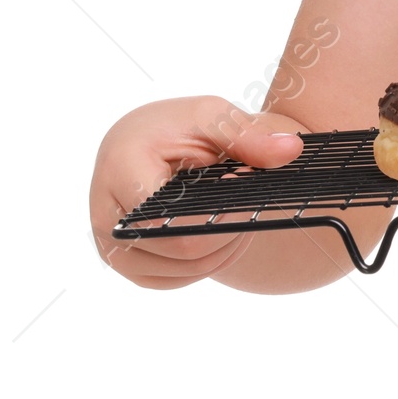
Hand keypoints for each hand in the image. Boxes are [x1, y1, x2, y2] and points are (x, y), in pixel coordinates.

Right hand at [90, 96, 304, 287]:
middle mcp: (105, 213)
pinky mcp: (119, 260)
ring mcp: (107, 244)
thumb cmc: (176, 126)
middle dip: (225, 234)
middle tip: (249, 210)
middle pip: (179, 250)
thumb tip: (292, 150)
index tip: (244, 197)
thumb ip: (249, 135)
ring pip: (173, 273)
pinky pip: (164, 281)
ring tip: (241, 223)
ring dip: (216, 255)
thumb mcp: (212, 117)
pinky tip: (223, 241)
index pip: (173, 219)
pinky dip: (199, 267)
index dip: (218, 218)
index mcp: (121, 169)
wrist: (141, 142)